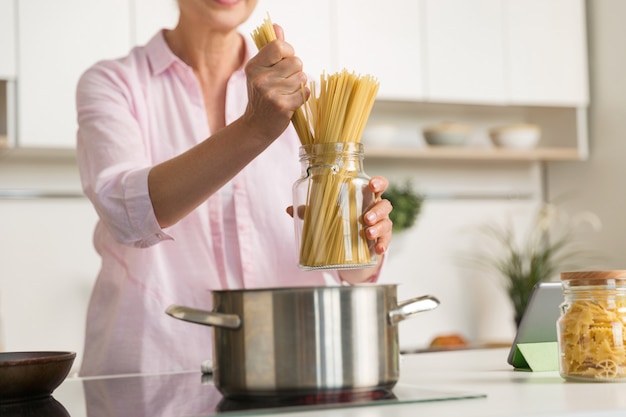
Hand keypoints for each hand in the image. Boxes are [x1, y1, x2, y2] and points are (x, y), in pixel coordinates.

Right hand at [243, 24, 309, 141]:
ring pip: (302, 77)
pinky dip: (302, 97)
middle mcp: (260, 78)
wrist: (256, 126)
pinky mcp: (282, 106)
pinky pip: (305, 92)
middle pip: (296, 61)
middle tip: (285, 82)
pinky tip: (291, 102)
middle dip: (296, 71)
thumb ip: (272, 50)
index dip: (289, 53)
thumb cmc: (262, 96)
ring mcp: (271, 93)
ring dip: (299, 85)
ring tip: (287, 93)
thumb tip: (277, 27)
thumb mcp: (262, 71)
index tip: (285, 62)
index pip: (280, 46)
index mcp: (254, 66)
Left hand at [286, 176, 392, 253]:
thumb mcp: (328, 215)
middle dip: (377, 210)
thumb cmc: (343, 222)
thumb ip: (312, 212)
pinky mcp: (382, 240)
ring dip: (378, 227)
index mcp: (365, 197)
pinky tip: (377, 249)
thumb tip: (290, 209)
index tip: (372, 184)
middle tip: (365, 218)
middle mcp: (376, 209)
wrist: (354, 248)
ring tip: (367, 233)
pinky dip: (383, 244)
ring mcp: (381, 224)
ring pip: (386, 222)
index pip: (378, 185)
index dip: (378, 182)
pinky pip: (386, 241)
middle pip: (385, 204)